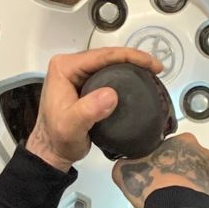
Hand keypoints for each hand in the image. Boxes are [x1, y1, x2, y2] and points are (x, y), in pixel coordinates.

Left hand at [25, 47, 164, 169]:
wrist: (52, 152)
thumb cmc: (58, 140)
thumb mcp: (71, 126)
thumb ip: (88, 110)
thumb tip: (111, 95)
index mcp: (64, 68)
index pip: (101, 55)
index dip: (129, 56)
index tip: (151, 64)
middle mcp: (70, 66)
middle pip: (107, 56)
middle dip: (133, 58)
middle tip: (156, 68)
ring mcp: (77, 75)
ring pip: (109, 64)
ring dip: (131, 66)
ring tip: (152, 73)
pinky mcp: (84, 85)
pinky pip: (108, 75)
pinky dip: (125, 76)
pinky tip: (138, 81)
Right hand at [113, 133, 208, 207]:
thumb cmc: (156, 185)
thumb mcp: (125, 170)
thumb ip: (124, 163)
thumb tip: (122, 166)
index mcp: (183, 141)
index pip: (170, 143)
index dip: (158, 155)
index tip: (152, 165)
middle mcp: (202, 154)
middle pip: (186, 158)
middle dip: (175, 168)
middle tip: (161, 182)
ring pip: (197, 175)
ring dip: (187, 183)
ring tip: (171, 197)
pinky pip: (205, 193)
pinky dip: (195, 198)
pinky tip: (182, 205)